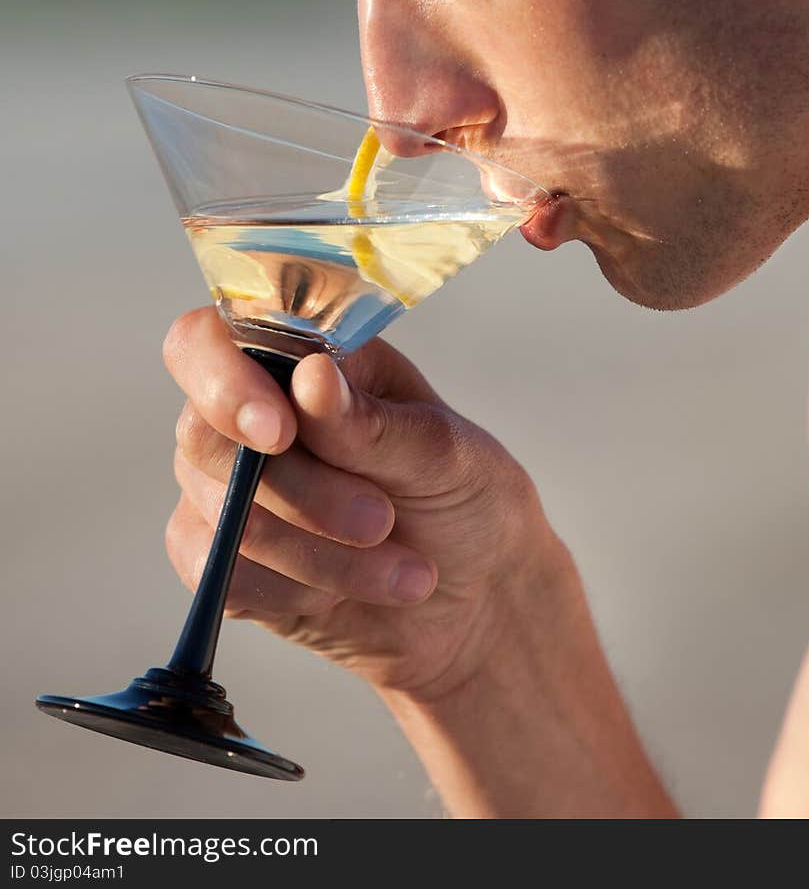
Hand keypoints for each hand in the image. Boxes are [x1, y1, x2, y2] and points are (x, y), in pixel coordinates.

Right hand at [162, 307, 553, 698]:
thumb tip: (311, 377)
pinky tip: (349, 594)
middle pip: (203, 435)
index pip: (206, 340)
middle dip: (301, 491)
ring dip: (320, 555)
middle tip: (381, 520)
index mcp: (302, 355)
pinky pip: (221, 577)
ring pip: (223, 517)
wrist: (475, 598)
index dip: (224, 380)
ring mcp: (227, 486)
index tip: (280, 431)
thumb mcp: (442, 452)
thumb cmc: (464, 497)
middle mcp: (250, 411)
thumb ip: (369, 421)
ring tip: (404, 568)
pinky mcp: (222, 561)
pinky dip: (296, 593)